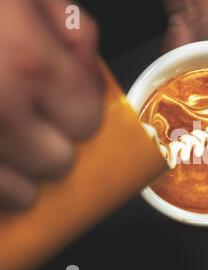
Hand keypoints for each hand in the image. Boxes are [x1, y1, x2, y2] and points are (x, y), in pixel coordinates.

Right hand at [0, 0, 102, 210]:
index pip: (87, 120)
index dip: (78, 111)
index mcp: (27, 63)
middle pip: (58, 162)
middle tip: (28, 122)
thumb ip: (69, 30)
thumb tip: (91, 74)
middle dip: (51, 144)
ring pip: (19, 196)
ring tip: (0, 141)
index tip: (65, 103)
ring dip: (17, 175)